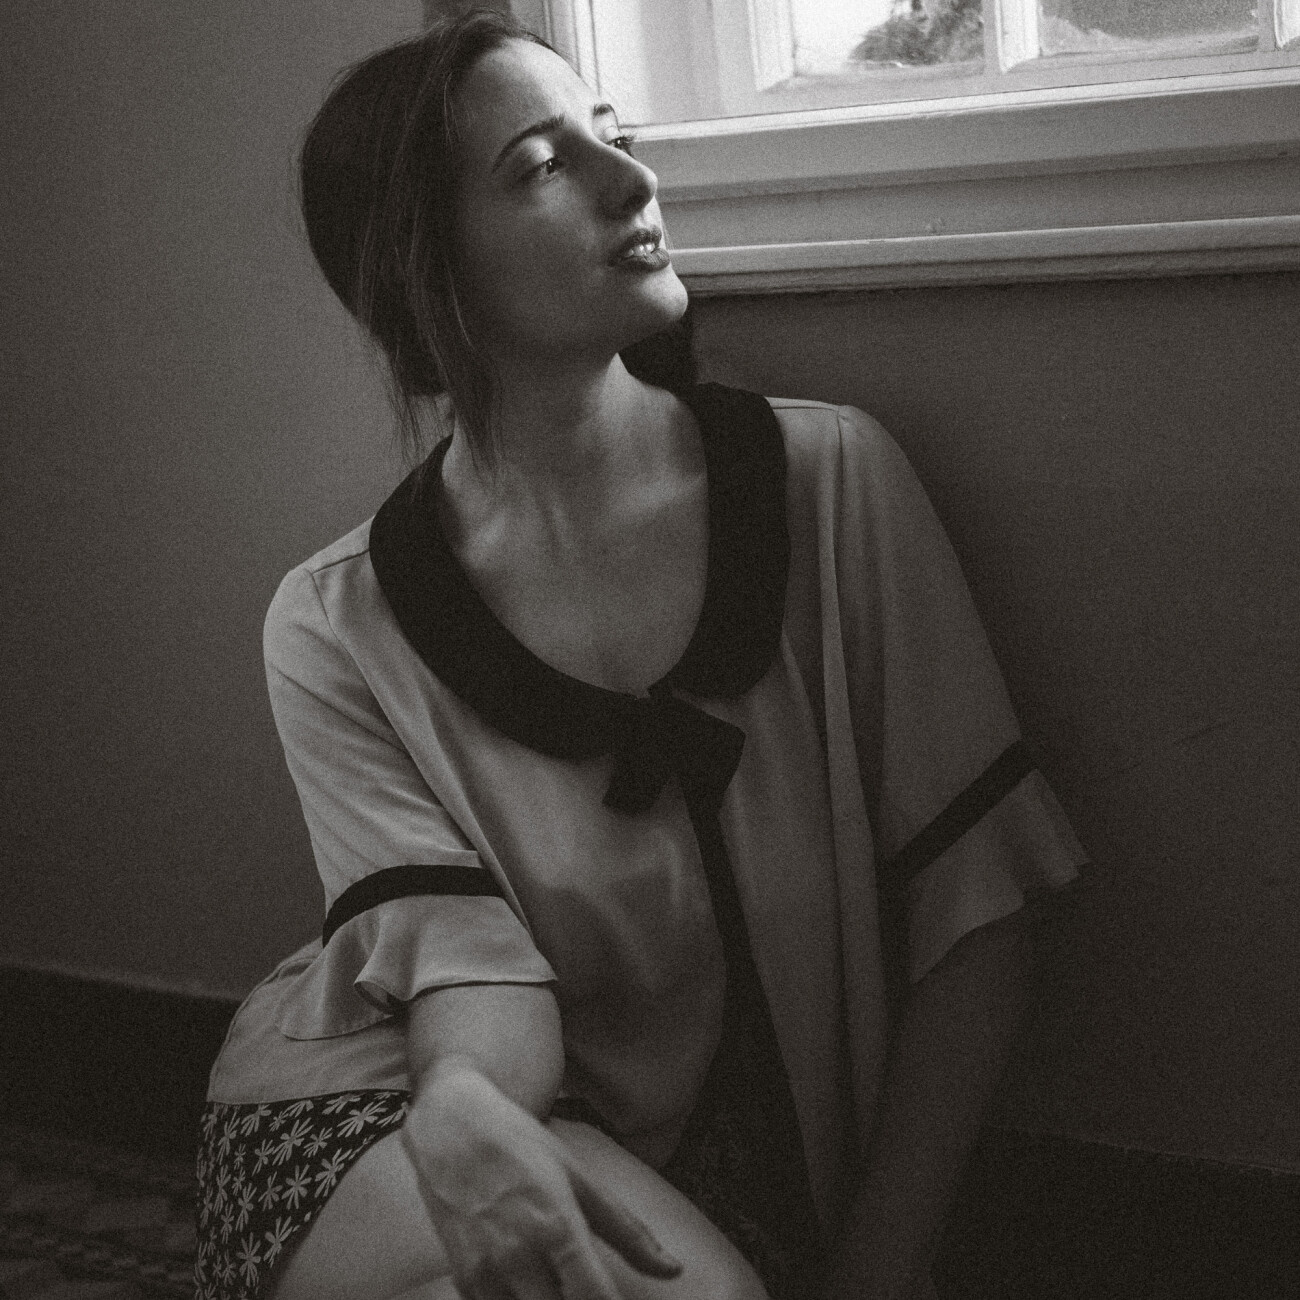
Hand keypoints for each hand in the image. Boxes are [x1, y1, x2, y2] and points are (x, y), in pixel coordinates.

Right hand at [400, 1059, 682, 1298]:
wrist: (449, 1126)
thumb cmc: (520, 1144)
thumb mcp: (580, 1176)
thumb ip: (627, 1230)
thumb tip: (673, 1270)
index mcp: (557, 1227)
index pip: (595, 1299)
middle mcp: (519, 1257)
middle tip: (592, 1289)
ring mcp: (485, 1274)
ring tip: (564, 1283)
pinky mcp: (463, 1281)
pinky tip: (535, 1286)